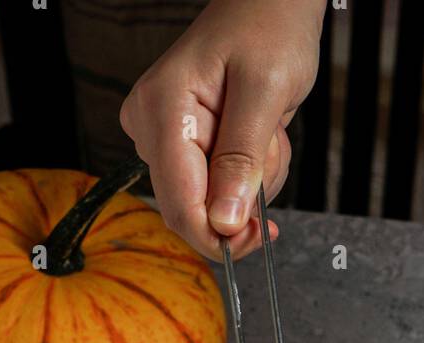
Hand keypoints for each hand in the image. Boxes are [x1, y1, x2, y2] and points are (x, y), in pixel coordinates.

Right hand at [120, 0, 325, 258]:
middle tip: (272, 148)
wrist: (271, 3)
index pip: (179, 204)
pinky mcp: (181, 145)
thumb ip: (242, 158)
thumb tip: (224, 223)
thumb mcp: (265, 88)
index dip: (217, 236)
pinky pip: (217, 187)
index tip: (258, 238)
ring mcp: (163, 137)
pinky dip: (248, 173)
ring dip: (253, 182)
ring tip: (267, 132)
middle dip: (242, 196)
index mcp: (162, 109)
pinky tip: (258, 136)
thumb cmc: (270, 25)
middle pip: (192, 208)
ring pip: (210, 202)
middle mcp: (151, 127)